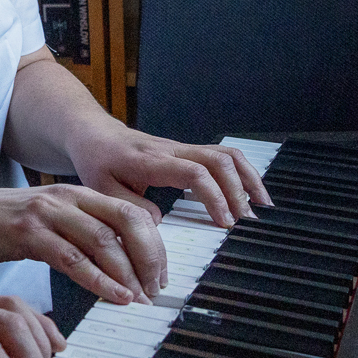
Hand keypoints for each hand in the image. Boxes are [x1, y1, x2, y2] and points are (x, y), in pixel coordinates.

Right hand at [0, 184, 169, 304]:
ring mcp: (48, 213)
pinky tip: (114, 296)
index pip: (134, 212)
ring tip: (139, 298)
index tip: (160, 275)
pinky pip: (73, 258)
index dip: (155, 246)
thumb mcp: (52, 220)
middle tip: (156, 288)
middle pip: (128, 221)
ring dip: (128, 274)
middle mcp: (69, 198)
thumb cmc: (4, 224)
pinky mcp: (28, 233)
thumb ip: (83, 233)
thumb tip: (120, 259)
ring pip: (104, 240)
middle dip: (150, 258)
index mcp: (80, 194)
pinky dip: (100, 280)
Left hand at [67, 130, 271, 227]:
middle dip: (239, 190)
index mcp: (150, 161)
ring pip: (226, 154)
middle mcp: (171, 151)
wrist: (94, 135)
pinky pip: (222, 156)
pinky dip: (242, 172)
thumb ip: (130, 207)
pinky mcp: (188, 151)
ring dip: (248, 178)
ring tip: (262, 206)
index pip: (194, 172)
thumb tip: (159, 222)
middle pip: (218, 160)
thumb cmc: (98, 162)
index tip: (225, 221)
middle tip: (247, 221)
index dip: (214, 196)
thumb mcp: (101, 189)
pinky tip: (251, 192)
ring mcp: (182, 149)